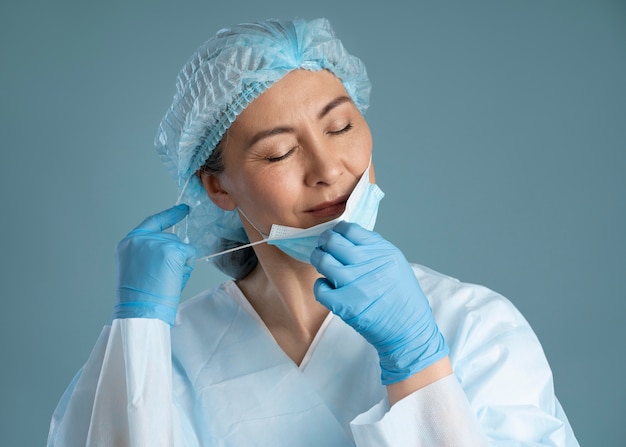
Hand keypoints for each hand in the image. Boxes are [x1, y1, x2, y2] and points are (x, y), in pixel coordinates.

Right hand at [113, 204, 195, 325]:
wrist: (140, 310)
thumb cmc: (138, 297)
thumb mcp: (136, 268)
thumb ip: (149, 253)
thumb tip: (173, 249)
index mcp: (128, 243)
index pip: (152, 222)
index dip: (169, 216)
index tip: (182, 209)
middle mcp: (141, 238)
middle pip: (171, 239)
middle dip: (174, 258)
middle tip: (162, 278)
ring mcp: (156, 242)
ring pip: (181, 247)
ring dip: (180, 265)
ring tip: (165, 281)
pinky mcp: (172, 249)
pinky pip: (189, 254)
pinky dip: (186, 268)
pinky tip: (173, 279)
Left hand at [311, 221, 447, 384]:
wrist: (408, 329)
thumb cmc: (401, 296)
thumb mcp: (395, 263)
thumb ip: (373, 248)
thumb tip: (347, 236)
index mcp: (382, 252)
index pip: (350, 229)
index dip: (338, 230)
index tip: (335, 235)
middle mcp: (368, 264)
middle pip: (333, 242)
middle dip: (324, 242)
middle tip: (323, 247)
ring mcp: (354, 284)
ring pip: (322, 261)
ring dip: (319, 260)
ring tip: (322, 263)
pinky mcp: (344, 304)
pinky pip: (319, 288)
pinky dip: (320, 286)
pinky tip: (328, 287)